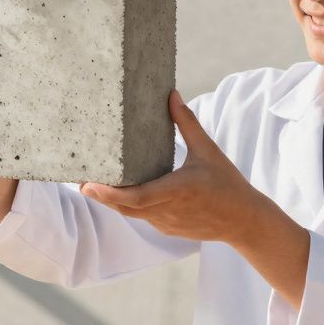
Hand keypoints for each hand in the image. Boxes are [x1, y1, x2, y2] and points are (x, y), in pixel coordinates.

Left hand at [80, 90, 276, 244]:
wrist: (245, 221)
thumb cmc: (228, 184)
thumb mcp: (208, 151)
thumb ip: (187, 123)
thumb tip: (172, 95)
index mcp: (177, 190)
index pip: (136, 197)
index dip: (109, 194)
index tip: (88, 185)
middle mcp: (167, 211)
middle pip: (124, 207)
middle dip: (100, 195)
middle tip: (79, 179)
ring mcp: (166, 223)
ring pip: (131, 214)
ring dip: (112, 201)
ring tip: (92, 183)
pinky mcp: (167, 229)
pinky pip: (142, 217)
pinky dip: (129, 206)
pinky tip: (120, 193)